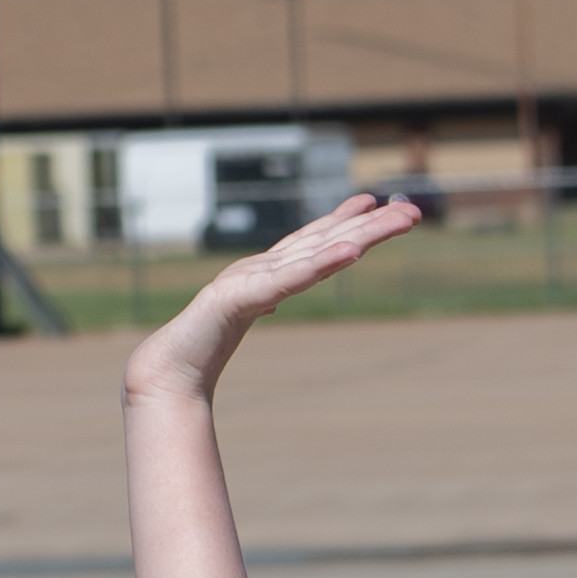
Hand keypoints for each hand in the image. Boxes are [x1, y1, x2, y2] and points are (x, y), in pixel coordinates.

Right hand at [124, 193, 423, 398]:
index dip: (343, 221)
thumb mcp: (240, 324)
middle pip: (324, 241)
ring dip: (357, 235)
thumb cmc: (196, 353)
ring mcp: (248, 280)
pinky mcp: (238, 298)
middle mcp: (258, 269)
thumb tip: (275, 302)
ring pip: (314, 253)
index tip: (373, 202)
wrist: (163, 375)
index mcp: (261, 276)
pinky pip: (288, 280)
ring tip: (392, 221)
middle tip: (413, 212)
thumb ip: (259, 307)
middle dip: (369, 225)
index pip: (311, 243)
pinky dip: (322, 264)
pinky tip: (352, 252)